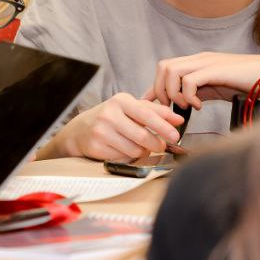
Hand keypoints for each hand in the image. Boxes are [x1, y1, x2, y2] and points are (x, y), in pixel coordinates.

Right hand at [39, 93, 182, 160]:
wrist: (80, 129)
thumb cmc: (111, 117)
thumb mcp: (130, 108)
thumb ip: (155, 111)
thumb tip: (179, 119)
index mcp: (121, 101)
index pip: (147, 114)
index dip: (164, 126)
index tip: (176, 134)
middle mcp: (109, 114)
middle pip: (142, 136)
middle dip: (156, 144)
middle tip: (161, 146)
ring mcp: (101, 131)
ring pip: (134, 150)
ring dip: (141, 151)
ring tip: (136, 145)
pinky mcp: (96, 147)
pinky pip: (123, 158)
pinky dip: (128, 157)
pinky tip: (122, 149)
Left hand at [145, 52, 259, 108]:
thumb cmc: (249, 82)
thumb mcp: (217, 88)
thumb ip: (200, 92)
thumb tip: (184, 103)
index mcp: (198, 62)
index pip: (167, 69)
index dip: (155, 87)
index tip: (148, 104)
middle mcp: (199, 59)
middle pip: (163, 66)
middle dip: (160, 89)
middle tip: (170, 107)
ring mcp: (207, 62)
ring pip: (171, 70)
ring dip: (173, 92)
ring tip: (186, 106)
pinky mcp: (215, 70)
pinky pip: (189, 80)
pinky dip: (189, 95)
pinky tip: (199, 106)